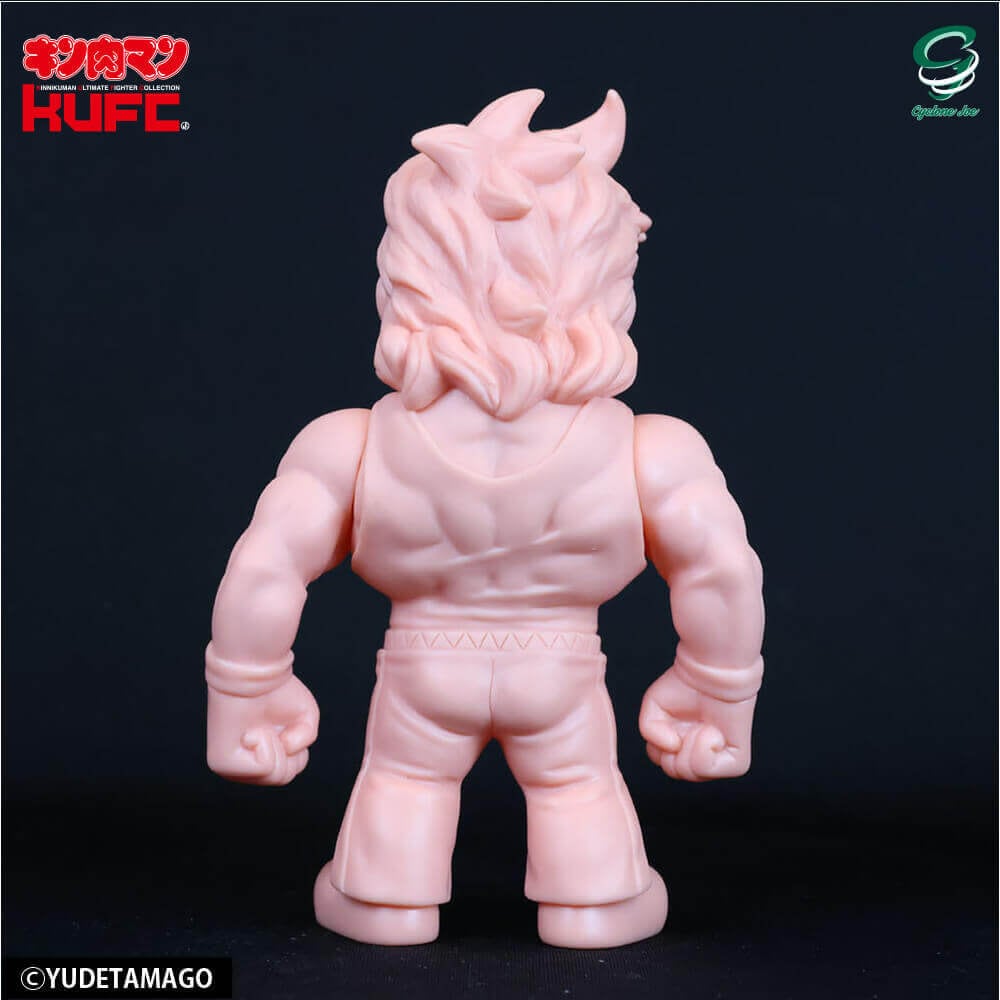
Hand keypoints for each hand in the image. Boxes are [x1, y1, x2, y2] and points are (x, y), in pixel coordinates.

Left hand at [207, 674, 318, 785]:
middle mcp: (244, 766)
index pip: (290, 770)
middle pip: (283, 777)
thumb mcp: (306, 716)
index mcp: (262, 757)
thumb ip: (306, 739)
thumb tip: (287, 749)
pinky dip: (266, 746)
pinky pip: (261, 768)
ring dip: (276, 745)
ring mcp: (231, 768)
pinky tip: (250, 732)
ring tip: (259, 727)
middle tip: (272, 726)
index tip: (282, 725)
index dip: (297, 748)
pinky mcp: (221, 763)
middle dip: (288, 749)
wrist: (252, 671)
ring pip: (274, 775)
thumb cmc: (278, 690)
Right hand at [639, 668, 754, 781]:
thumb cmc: (685, 684)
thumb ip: (649, 732)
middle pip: (674, 771)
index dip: (661, 743)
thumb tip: (672, 747)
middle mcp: (700, 755)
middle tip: (687, 724)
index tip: (672, 722)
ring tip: (702, 725)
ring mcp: (719, 760)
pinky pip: (708, 768)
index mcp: (683, 746)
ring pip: (690, 772)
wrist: (713, 672)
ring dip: (690, 744)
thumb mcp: (653, 707)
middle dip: (674, 746)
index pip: (663, 762)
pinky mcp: (737, 762)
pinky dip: (705, 748)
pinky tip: (713, 731)